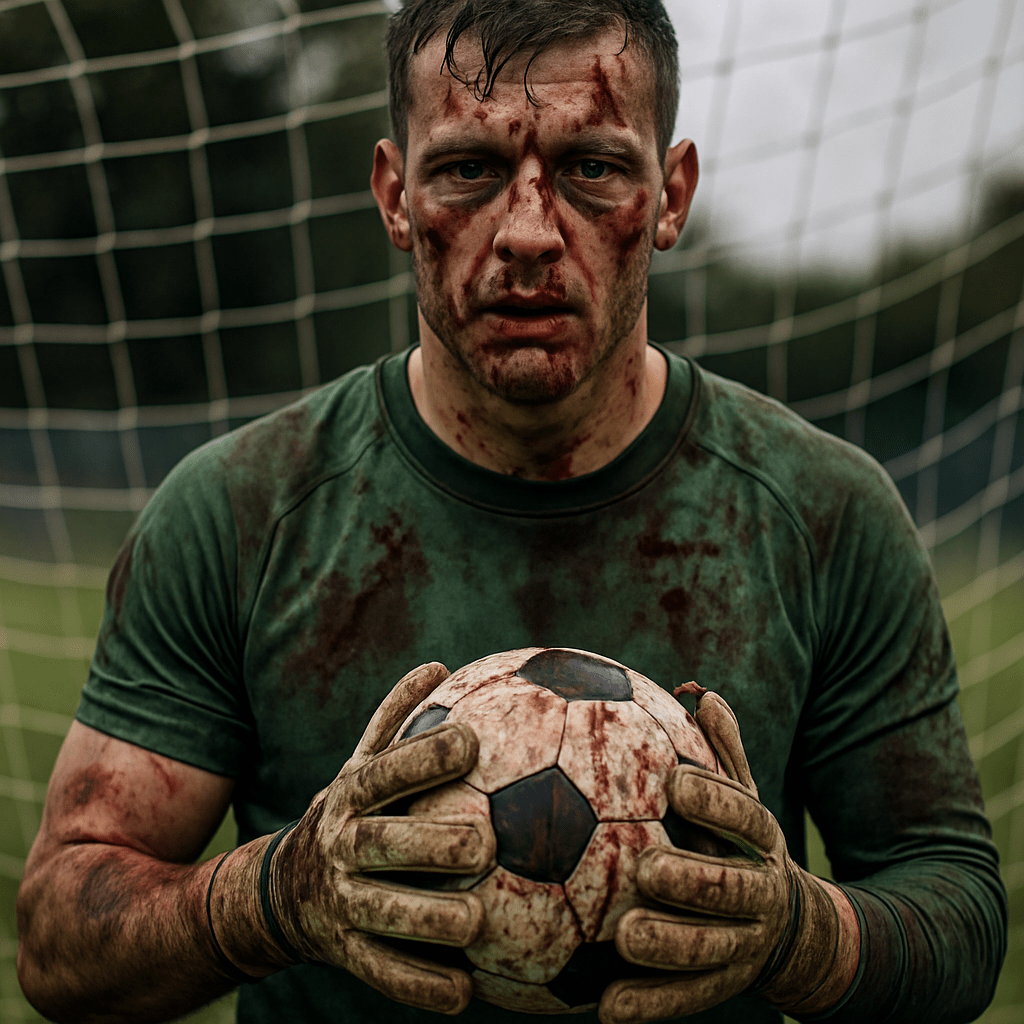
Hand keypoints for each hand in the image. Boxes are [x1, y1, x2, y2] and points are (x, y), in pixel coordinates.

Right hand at [213, 663, 495, 1013]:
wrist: (282, 887)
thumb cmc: (348, 812)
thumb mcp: (359, 764)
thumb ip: (394, 718)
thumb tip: (436, 664)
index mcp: (350, 795)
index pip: (385, 770)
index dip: (423, 755)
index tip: (471, 741)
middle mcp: (342, 846)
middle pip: (382, 843)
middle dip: (429, 843)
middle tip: (484, 843)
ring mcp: (341, 902)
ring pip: (383, 913)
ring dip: (428, 919)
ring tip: (477, 922)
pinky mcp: (345, 951)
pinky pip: (382, 973)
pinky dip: (420, 985)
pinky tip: (464, 993)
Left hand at [601, 685, 858, 1023]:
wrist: (791, 930)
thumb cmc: (741, 844)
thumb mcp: (744, 798)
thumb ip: (724, 753)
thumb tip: (701, 691)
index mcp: (762, 838)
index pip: (744, 815)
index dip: (714, 799)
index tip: (673, 781)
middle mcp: (760, 890)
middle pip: (730, 887)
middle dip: (693, 878)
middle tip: (647, 868)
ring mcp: (745, 945)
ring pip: (710, 948)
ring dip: (670, 945)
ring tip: (625, 937)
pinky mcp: (725, 986)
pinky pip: (686, 999)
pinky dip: (649, 1006)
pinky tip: (606, 1010)